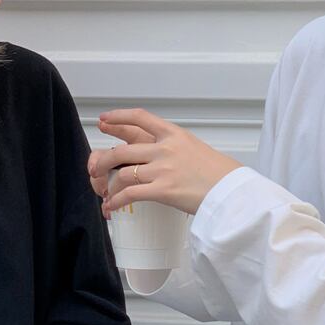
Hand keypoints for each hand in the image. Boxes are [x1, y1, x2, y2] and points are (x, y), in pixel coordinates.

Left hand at [88, 108, 241, 215]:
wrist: (231, 190)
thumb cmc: (218, 174)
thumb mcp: (195, 150)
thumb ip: (173, 149)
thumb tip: (157, 158)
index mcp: (173, 134)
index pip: (140, 118)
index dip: (118, 118)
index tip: (104, 120)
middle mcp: (164, 148)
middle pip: (122, 150)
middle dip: (103, 160)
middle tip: (94, 167)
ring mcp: (162, 169)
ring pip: (121, 173)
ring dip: (106, 185)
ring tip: (103, 193)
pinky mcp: (162, 190)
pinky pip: (129, 194)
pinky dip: (115, 201)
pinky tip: (110, 207)